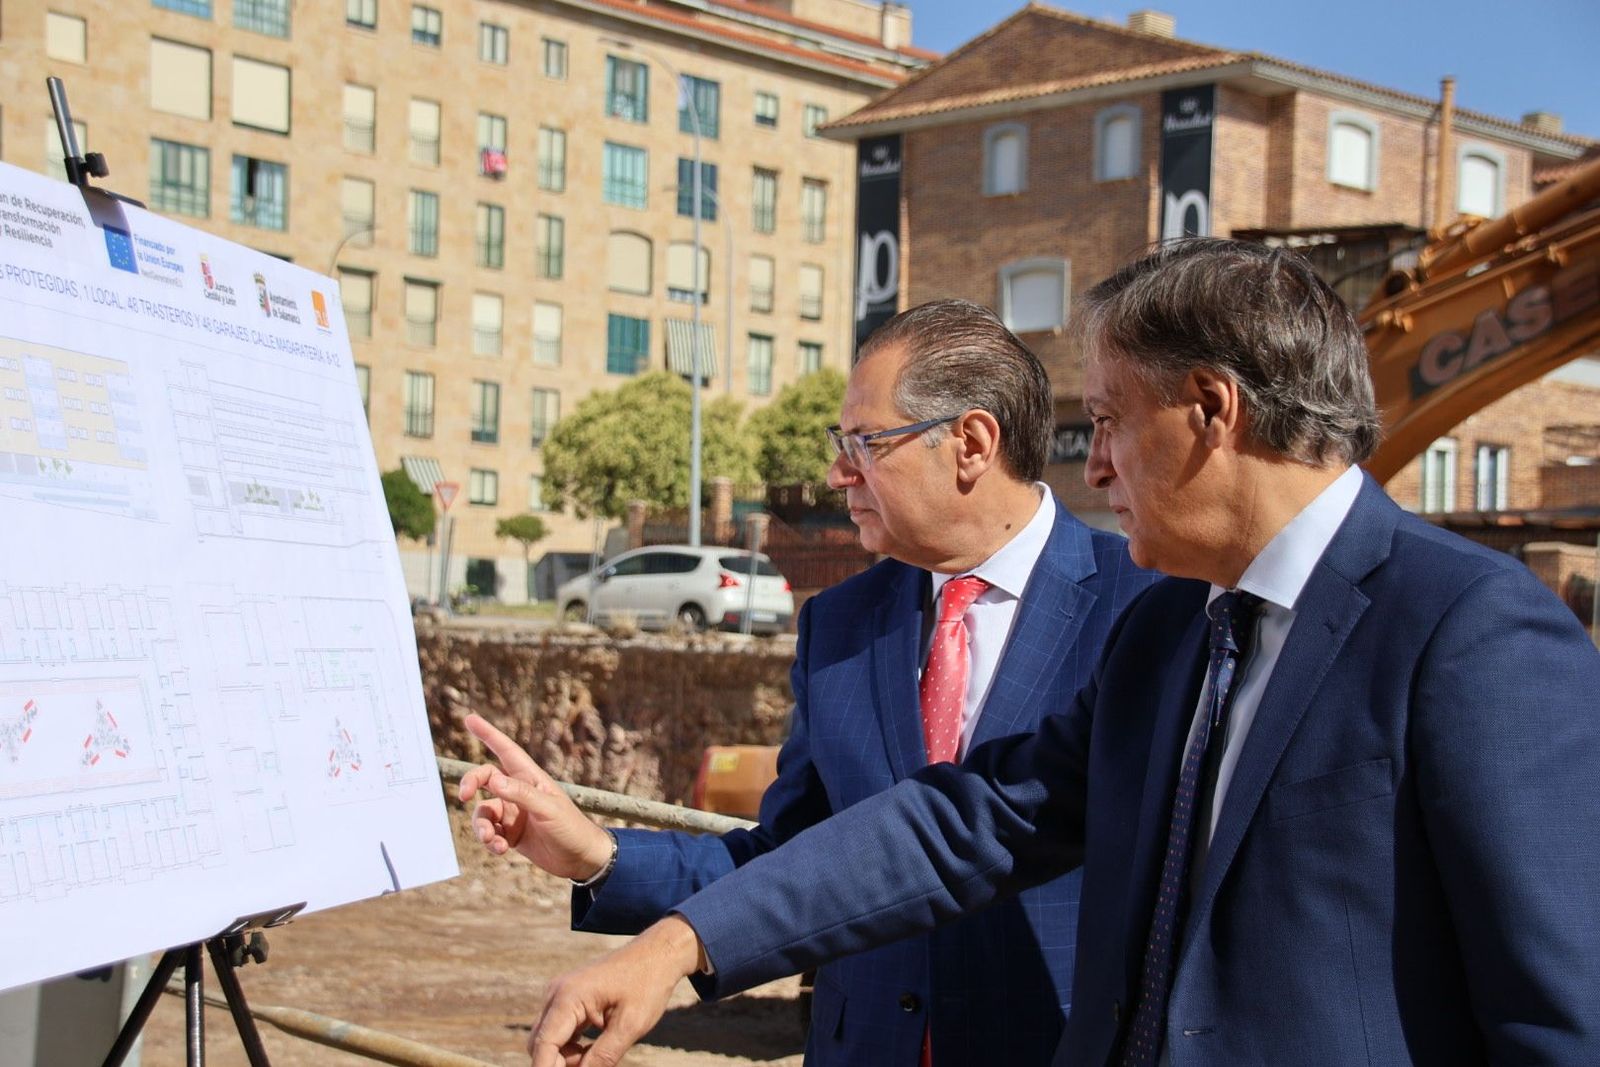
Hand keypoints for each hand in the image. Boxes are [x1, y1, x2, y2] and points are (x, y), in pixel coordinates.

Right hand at [457, 713, 615, 881]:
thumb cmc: (571, 828)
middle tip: (464, 796)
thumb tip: (493, 779)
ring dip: (481, 825)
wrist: (581, 859)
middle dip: (471, 784)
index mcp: (530, 778)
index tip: (469, 719)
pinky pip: (490, 833)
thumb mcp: (548, 808)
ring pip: (483, 811)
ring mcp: (513, 813)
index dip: (488, 734)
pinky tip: (501, 848)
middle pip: (485, 779)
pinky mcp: (510, 834)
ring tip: (491, 839)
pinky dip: (490, 841)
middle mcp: (518, 792)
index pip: (505, 750)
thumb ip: (520, 793)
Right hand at [528, 914, 702, 1066]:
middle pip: (541, 1044)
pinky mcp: (568, 999)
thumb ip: (603, 1057)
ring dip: (568, 1056)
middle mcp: (556, 993)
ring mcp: (560, 995)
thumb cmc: (647, 984)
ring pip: (549, 1040)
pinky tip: (597, 1046)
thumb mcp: (630, 1026)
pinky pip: (559, 1031)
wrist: (657, 953)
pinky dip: (573, 1046)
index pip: (543, 1045)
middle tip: (596, 1063)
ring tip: (603, 1051)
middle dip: (560, 1064)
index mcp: (568, 997)